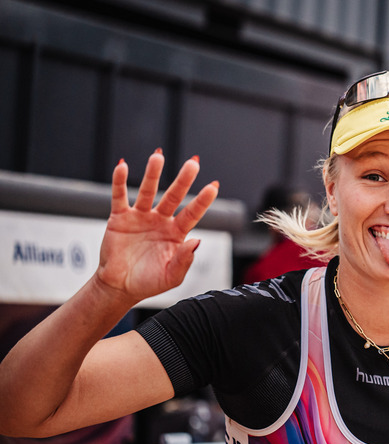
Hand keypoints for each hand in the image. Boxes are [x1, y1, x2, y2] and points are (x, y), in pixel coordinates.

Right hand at [95, 150, 218, 302]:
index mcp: (177, 234)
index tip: (214, 185)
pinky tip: (122, 167)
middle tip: (193, 163)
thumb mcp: (171, 276)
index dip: (203, 200)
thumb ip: (184, 260)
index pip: (192, 213)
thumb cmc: (149, 282)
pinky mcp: (120, 217)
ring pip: (148, 191)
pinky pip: (120, 196)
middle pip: (174, 196)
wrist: (119, 287)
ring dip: (153, 174)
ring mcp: (141, 217)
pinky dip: (119, 182)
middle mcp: (161, 221)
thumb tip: (197, 241)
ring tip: (158, 156)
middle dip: (183, 180)